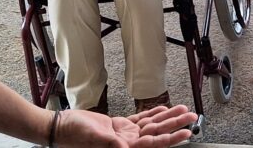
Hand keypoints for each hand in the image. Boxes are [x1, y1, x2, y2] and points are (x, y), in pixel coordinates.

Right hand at [54, 106, 197, 147]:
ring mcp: (123, 134)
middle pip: (157, 133)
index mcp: (123, 147)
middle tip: (192, 117)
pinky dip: (152, 114)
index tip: (186, 132)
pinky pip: (139, 120)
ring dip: (167, 117)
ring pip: (151, 125)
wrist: (60, 126)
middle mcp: (127, 142)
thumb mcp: (94, 137)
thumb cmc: (73, 135)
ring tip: (183, 110)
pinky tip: (163, 109)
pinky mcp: (117, 126)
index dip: (171, 138)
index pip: (153, 143)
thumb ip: (111, 143)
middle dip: (175, 125)